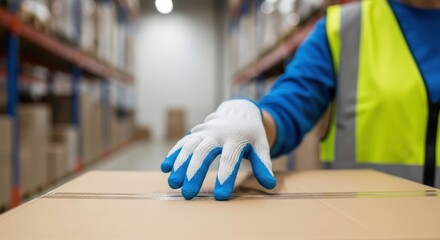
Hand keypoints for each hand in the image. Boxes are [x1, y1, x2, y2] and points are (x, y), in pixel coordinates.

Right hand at [161, 99, 275, 199]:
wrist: (239, 112)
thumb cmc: (251, 135)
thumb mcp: (261, 146)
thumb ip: (263, 164)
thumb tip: (270, 184)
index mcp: (236, 138)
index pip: (230, 159)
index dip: (225, 178)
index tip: (221, 197)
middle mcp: (218, 133)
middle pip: (204, 153)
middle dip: (195, 173)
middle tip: (188, 194)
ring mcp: (204, 132)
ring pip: (190, 147)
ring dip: (180, 165)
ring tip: (173, 184)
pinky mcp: (195, 133)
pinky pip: (183, 142)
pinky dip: (174, 154)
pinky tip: (165, 167)